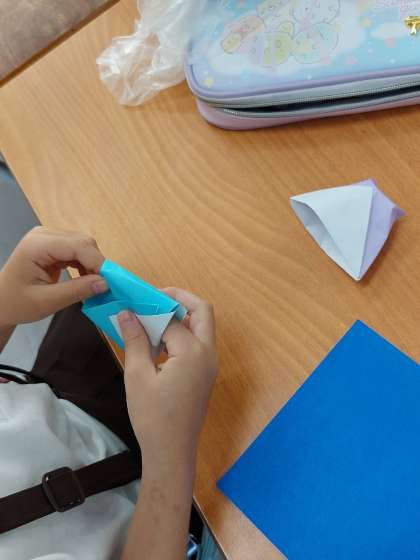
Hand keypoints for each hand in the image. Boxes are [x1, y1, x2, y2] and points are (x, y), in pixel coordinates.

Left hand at [0, 227, 107, 327]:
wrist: (0, 302)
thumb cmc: (17, 303)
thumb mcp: (47, 302)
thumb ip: (77, 291)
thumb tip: (105, 283)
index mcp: (37, 245)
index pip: (78, 246)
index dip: (98, 262)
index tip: (111, 283)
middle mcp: (44, 234)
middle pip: (83, 242)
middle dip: (97, 263)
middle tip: (104, 287)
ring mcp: (48, 237)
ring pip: (83, 244)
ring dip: (93, 264)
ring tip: (94, 285)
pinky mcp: (53, 244)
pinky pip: (77, 249)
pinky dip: (86, 264)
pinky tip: (85, 279)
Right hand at [118, 288, 217, 472]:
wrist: (172, 452)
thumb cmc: (152, 416)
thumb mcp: (138, 375)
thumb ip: (135, 340)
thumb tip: (127, 312)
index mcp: (192, 351)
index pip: (171, 318)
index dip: (149, 308)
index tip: (131, 301)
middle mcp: (208, 353)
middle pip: (202, 312)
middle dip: (180, 299)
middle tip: (153, 298)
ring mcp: (211, 364)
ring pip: (203, 327)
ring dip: (182, 316)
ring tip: (153, 317)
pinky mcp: (207, 374)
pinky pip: (199, 343)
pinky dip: (184, 334)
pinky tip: (160, 341)